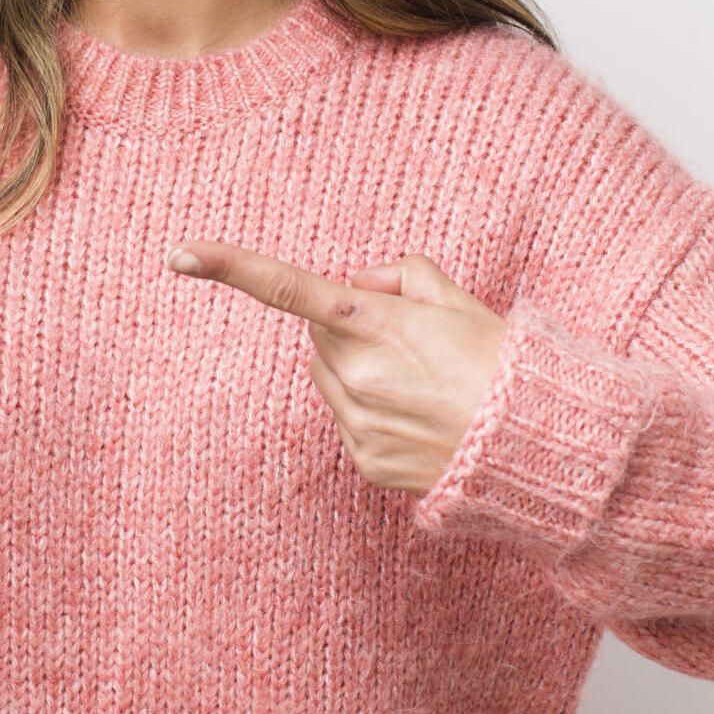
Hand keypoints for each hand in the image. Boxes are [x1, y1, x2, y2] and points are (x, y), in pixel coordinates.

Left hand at [169, 242, 503, 495]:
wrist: (533, 448)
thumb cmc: (499, 364)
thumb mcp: (457, 298)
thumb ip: (398, 274)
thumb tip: (356, 283)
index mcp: (373, 325)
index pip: (288, 288)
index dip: (231, 266)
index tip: (180, 252)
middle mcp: (354, 375)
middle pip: (320, 333)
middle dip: (350, 326)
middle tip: (412, 340)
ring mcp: (357, 424)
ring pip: (330, 376)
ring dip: (359, 368)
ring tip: (422, 383)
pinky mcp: (364, 461)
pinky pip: (348, 419)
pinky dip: (373, 410)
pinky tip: (419, 417)